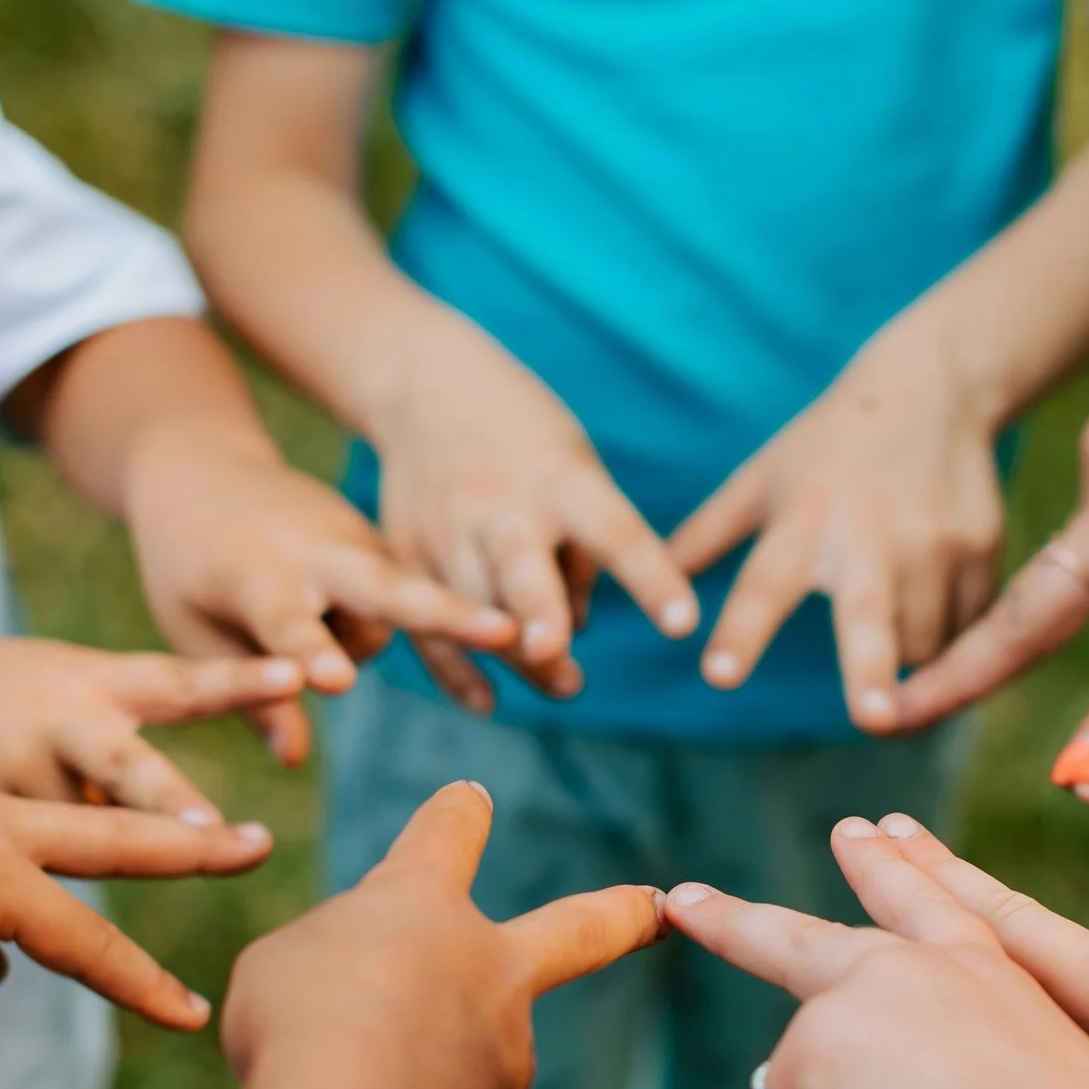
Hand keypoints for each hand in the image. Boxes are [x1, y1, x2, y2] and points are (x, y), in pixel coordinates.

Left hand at [123, 432, 520, 764]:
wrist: (205, 470)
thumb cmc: (187, 566)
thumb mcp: (193, 629)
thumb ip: (245, 691)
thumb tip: (295, 761)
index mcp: (254, 573)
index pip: (289, 623)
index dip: (313, 653)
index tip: (336, 680)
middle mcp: (319, 551)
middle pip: (392, 589)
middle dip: (449, 614)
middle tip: (510, 635)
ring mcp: (362, 541)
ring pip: (398, 612)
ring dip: (365, 638)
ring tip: (307, 624)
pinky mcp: (385, 544)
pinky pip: (405, 599)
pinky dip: (399, 619)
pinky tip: (373, 612)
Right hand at [220, 782, 665, 1088]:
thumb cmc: (297, 1035)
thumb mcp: (281, 974)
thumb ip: (333, 972)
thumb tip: (372, 1012)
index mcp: (422, 904)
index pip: (445, 836)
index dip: (456, 816)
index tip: (472, 797)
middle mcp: (489, 966)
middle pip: (580, 928)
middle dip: (624, 914)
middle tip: (661, 906)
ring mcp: (506, 1048)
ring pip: (450, 1054)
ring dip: (402, 1073)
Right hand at [365, 306, 700, 711]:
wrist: (424, 386)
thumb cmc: (526, 441)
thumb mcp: (577, 468)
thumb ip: (586, 550)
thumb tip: (577, 631)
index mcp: (561, 481)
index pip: (616, 535)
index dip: (650, 580)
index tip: (683, 626)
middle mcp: (500, 507)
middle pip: (522, 570)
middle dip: (537, 614)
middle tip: (556, 655)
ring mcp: (446, 532)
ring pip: (474, 609)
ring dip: (513, 657)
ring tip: (563, 688)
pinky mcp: (404, 554)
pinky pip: (426, 624)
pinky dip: (453, 667)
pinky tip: (485, 702)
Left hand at [660, 818, 1088, 1088]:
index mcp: (994, 977)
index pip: (939, 907)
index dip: (901, 869)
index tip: (875, 831)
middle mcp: (920, 965)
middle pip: (805, 938)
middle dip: (739, 920)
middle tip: (686, 899)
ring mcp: (858, 992)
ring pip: (799, 1065)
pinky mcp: (812, 1038)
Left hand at [674, 322, 1004, 730]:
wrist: (933, 387)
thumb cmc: (829, 445)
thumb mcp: (763, 480)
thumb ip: (705, 536)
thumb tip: (632, 587)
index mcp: (802, 520)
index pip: (764, 584)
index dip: (743, 631)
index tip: (719, 676)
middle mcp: (868, 535)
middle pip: (868, 618)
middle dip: (872, 672)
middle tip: (874, 721)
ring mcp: (933, 543)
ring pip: (920, 642)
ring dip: (902, 666)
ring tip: (892, 651)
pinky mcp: (981, 548)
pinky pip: (964, 624)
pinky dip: (946, 637)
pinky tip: (935, 607)